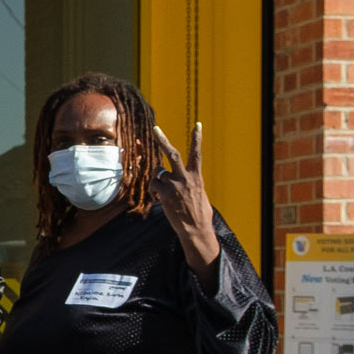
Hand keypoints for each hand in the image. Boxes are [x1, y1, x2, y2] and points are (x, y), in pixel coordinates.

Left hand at [153, 121, 220, 274]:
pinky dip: (153, 190)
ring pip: (158, 173)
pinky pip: (153, 186)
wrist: (196, 229)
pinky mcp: (165, 194)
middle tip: (155, 128)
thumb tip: (187, 181)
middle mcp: (186, 178)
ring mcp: (174, 185)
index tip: (198, 124)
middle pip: (172, 154)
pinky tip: (159, 198)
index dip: (197, 138)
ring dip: (157, 180)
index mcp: (197, 176)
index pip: (197, 153)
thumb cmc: (200, 213)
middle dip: (162, 140)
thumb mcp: (200, 193)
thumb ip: (192, 183)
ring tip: (163, 191)